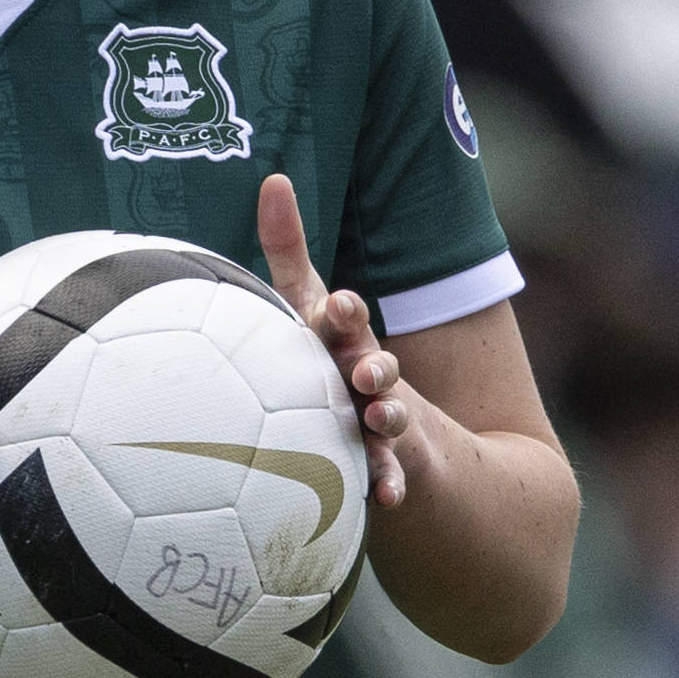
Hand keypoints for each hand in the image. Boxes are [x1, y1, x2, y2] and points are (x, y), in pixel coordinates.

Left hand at [257, 173, 427, 514]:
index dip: (342, 313)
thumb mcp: (311, 308)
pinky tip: (383, 499)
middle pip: (375, 364)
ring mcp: (388, 417)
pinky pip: (392, 474)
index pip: (344, 320)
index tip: (335, 306)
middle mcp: (371, 374)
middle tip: (365, 368)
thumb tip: (274, 178)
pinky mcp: (395, 459)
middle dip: (373, 363)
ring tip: (379, 418)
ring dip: (387, 416)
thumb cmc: (337, 356)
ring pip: (391, 416)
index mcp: (346, 338)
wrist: (404, 424)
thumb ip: (289, 250)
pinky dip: (389, 484)